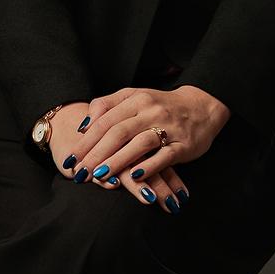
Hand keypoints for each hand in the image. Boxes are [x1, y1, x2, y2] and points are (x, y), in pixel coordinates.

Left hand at [61, 84, 231, 210]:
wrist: (202, 105)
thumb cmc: (161, 105)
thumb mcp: (134, 97)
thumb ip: (108, 105)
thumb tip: (84, 124)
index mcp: (136, 99)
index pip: (105, 120)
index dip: (86, 140)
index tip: (72, 158)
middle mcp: (151, 112)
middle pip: (119, 132)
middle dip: (97, 154)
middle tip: (80, 173)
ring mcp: (169, 128)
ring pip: (140, 144)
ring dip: (119, 161)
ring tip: (101, 176)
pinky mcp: (184, 144)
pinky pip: (166, 156)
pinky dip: (151, 166)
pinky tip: (136, 176)